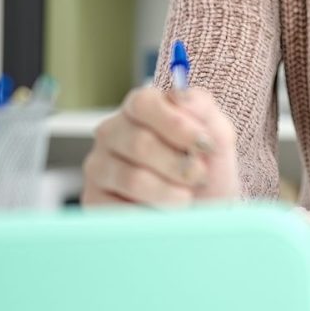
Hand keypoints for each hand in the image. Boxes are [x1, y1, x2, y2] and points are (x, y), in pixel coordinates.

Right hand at [82, 85, 240, 205]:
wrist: (206, 209)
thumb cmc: (208, 167)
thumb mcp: (217, 134)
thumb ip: (203, 108)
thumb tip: (181, 96)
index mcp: (139, 108)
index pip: (143, 104)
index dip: (175, 124)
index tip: (204, 144)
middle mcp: (112, 132)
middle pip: (140, 143)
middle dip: (178, 164)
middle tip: (200, 176)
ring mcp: (99, 166)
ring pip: (132, 179)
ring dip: (168, 192)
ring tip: (186, 198)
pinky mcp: (93, 201)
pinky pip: (119, 209)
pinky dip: (150, 214)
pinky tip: (162, 213)